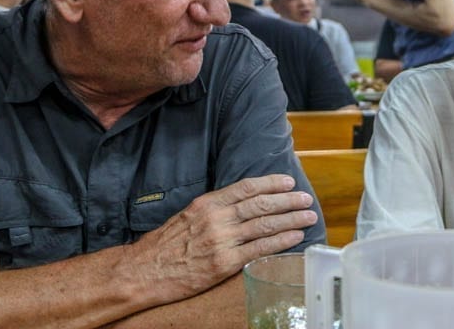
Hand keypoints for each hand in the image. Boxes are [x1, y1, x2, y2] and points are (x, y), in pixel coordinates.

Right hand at [129, 174, 316, 303]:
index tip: (289, 182)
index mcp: (208, 203)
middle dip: (288, 201)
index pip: (247, 187)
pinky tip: (295, 237)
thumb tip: (244, 202)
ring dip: (291, 219)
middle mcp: (217, 218)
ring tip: (308, 216)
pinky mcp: (225, 263)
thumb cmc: (167, 244)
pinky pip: (260, 249)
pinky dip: (281, 242)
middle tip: (306, 199)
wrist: (145, 270)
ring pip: (265, 225)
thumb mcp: (189, 215)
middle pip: (261, 204)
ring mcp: (222, 241)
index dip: (271, 183)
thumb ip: (216, 207)